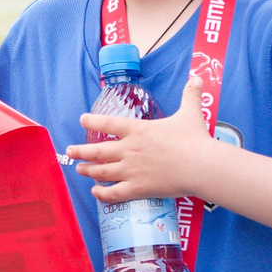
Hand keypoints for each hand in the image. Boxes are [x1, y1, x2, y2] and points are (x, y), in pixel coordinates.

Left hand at [69, 97, 217, 202]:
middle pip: (97, 150)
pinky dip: (102, 194)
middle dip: (81, 151)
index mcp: (138, 130)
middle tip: (70, 151)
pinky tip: (96, 192)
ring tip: (79, 169)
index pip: (108, 123)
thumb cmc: (195, 139)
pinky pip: (114, 193)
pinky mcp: (138, 188)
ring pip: (101, 171)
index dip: (92, 120)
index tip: (82, 120)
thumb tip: (198, 77)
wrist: (200, 165)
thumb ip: (189, 95)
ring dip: (88, 170)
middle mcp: (129, 149)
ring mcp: (131, 170)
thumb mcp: (191, 112)